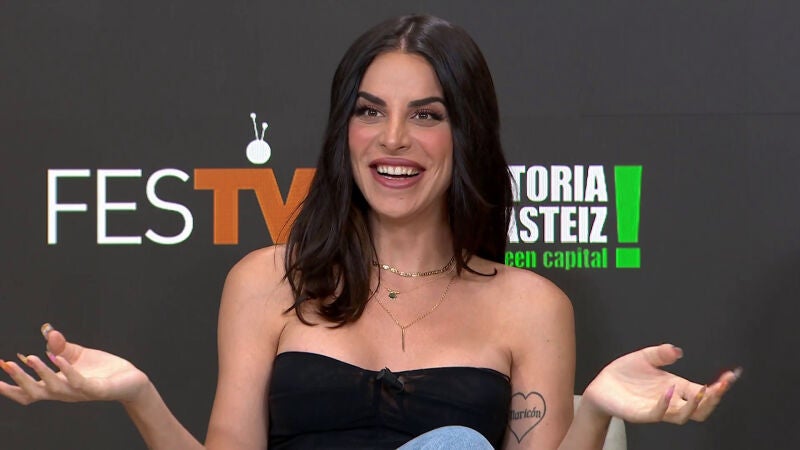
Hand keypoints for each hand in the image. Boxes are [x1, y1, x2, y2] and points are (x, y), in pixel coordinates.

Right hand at [0, 323, 149, 404]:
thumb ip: (60, 347)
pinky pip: (78, 381)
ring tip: (30, 357)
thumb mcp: (77, 355)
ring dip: (41, 373)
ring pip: (54, 388)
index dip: (10, 384)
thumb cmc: (102, 370)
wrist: (130, 379)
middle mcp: (64, 392)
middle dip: (19, 379)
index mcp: (56, 385)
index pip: (27, 391)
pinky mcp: (96, 389)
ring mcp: (79, 392)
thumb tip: (48, 332)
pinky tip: (59, 358)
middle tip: (6, 364)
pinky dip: (67, 369)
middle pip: (34, 393)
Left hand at [582, 343, 739, 423]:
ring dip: (695, 404)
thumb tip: (677, 351)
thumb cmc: (625, 374)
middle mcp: (671, 401)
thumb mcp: (644, 357)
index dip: (719, 386)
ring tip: (702, 390)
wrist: (601, 385)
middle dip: (714, 398)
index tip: (732, 375)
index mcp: (677, 388)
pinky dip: (666, 403)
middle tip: (722, 385)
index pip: (704, 391)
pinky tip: (669, 389)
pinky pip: (658, 413)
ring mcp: (658, 409)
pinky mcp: (641, 414)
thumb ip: (660, 353)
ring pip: (684, 415)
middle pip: (701, 409)